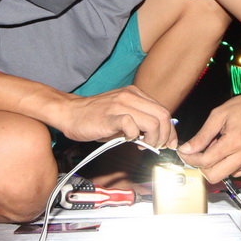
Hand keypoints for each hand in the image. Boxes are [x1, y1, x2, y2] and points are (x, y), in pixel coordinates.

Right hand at [55, 86, 176, 149]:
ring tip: (143, 144)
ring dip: (152, 139)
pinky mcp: (110, 116)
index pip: (163, 111)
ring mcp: (121, 105)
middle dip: (165, 136)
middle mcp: (130, 96)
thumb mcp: (122, 115)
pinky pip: (132, 126)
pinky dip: (134, 136)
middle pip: (163, 116)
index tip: (169, 142)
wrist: (70, 113)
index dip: (170, 130)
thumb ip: (139, 121)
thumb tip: (157, 136)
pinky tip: (127, 139)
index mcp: (135, 94)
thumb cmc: (95, 117)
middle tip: (157, 146)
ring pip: (153, 122)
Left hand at [178, 85, 240, 181]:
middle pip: (215, 176)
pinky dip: (231, 164)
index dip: (191, 159)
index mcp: (234, 141)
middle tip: (201, 154)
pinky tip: (233, 149)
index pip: (205, 161)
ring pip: (227, 175)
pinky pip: (239, 172)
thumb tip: (186, 150)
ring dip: (219, 164)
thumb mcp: (218, 116)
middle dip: (203, 167)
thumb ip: (202, 136)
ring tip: (222, 146)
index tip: (186, 154)